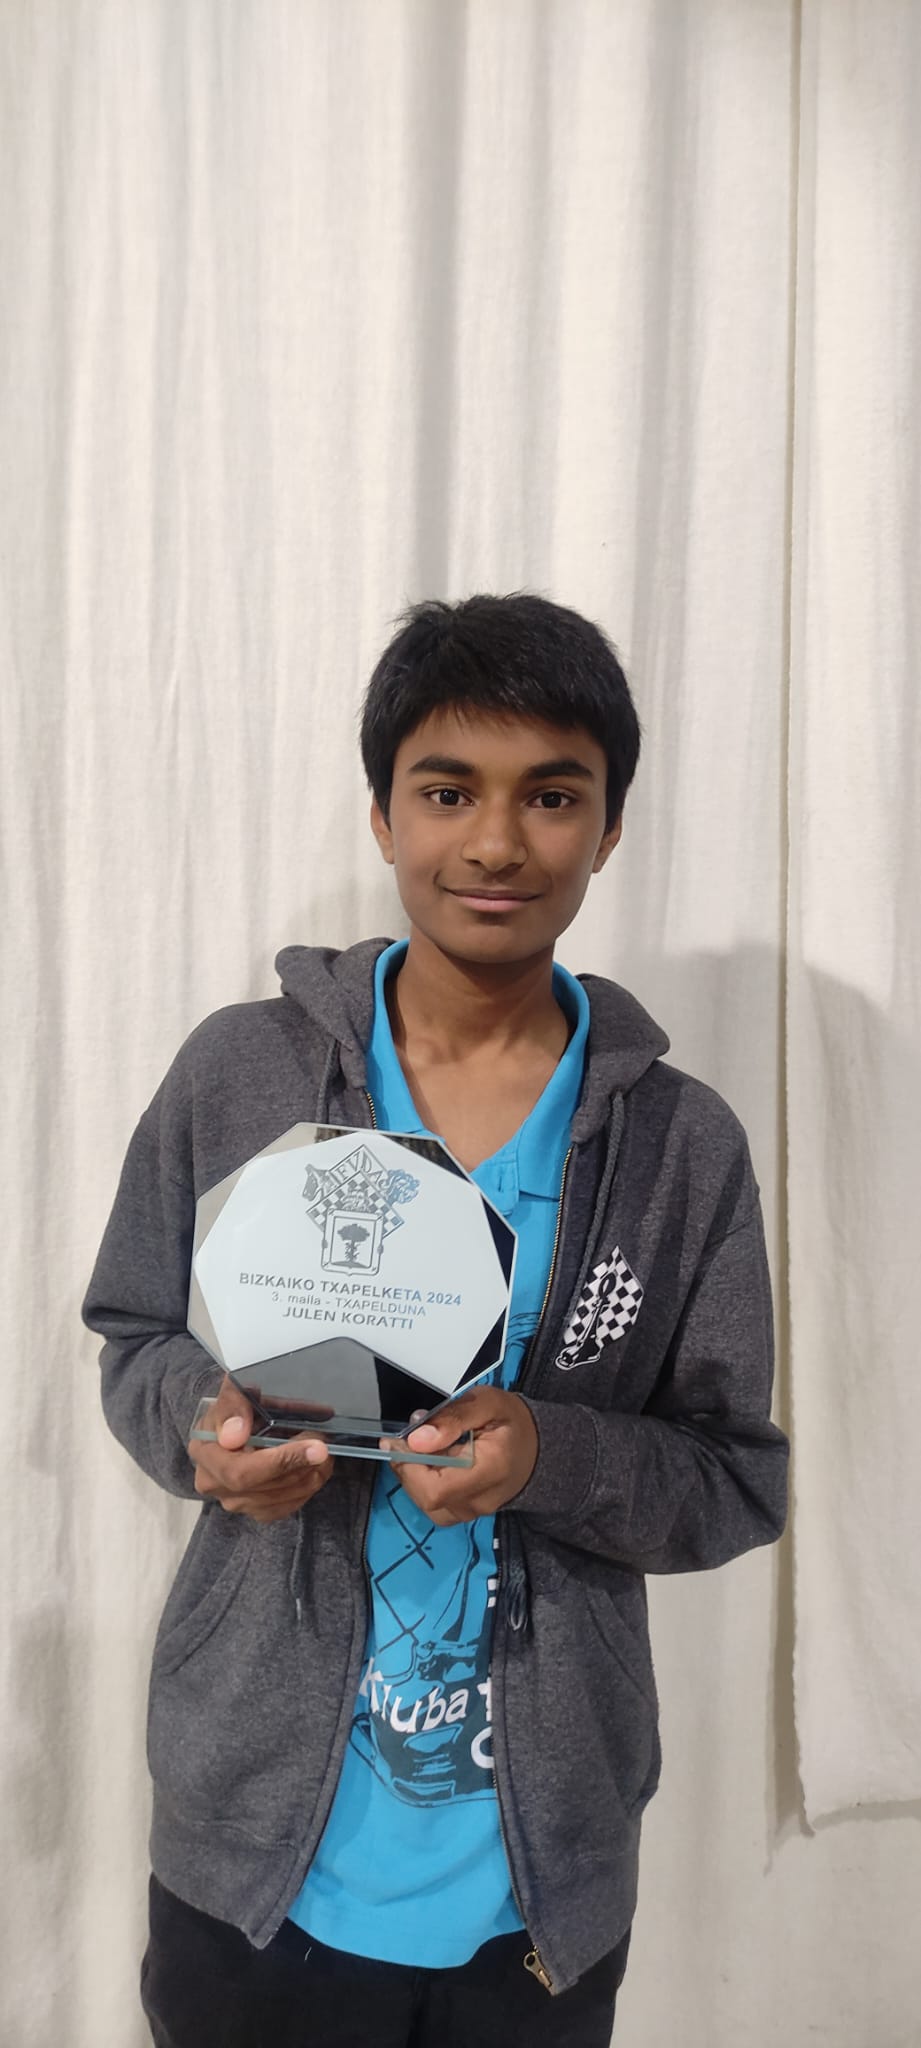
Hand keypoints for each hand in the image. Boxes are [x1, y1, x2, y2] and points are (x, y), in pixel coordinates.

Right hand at [188, 1375, 333, 1522]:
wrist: (237, 1424)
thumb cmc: (237, 1407)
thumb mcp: (233, 1392)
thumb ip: (232, 1406)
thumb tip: (235, 1435)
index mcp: (204, 1453)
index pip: (240, 1471)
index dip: (282, 1462)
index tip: (317, 1448)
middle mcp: (214, 1484)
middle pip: (266, 1488)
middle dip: (303, 1465)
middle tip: (325, 1442)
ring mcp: (234, 1502)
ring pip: (282, 1498)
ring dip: (311, 1474)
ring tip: (324, 1450)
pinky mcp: (255, 1510)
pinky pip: (288, 1506)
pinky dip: (308, 1486)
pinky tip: (316, 1467)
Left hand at [384, 1386, 538, 1525]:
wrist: (536, 1447)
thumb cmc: (511, 1422)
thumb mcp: (486, 1402)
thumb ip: (452, 1418)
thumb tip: (417, 1439)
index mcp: (490, 1469)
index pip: (435, 1488)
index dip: (409, 1466)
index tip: (401, 1439)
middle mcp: (482, 1498)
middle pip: (427, 1498)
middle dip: (408, 1467)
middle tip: (410, 1439)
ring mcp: (475, 1510)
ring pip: (427, 1505)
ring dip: (414, 1477)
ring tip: (422, 1450)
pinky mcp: (467, 1512)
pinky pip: (436, 1507)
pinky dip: (424, 1486)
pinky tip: (431, 1465)